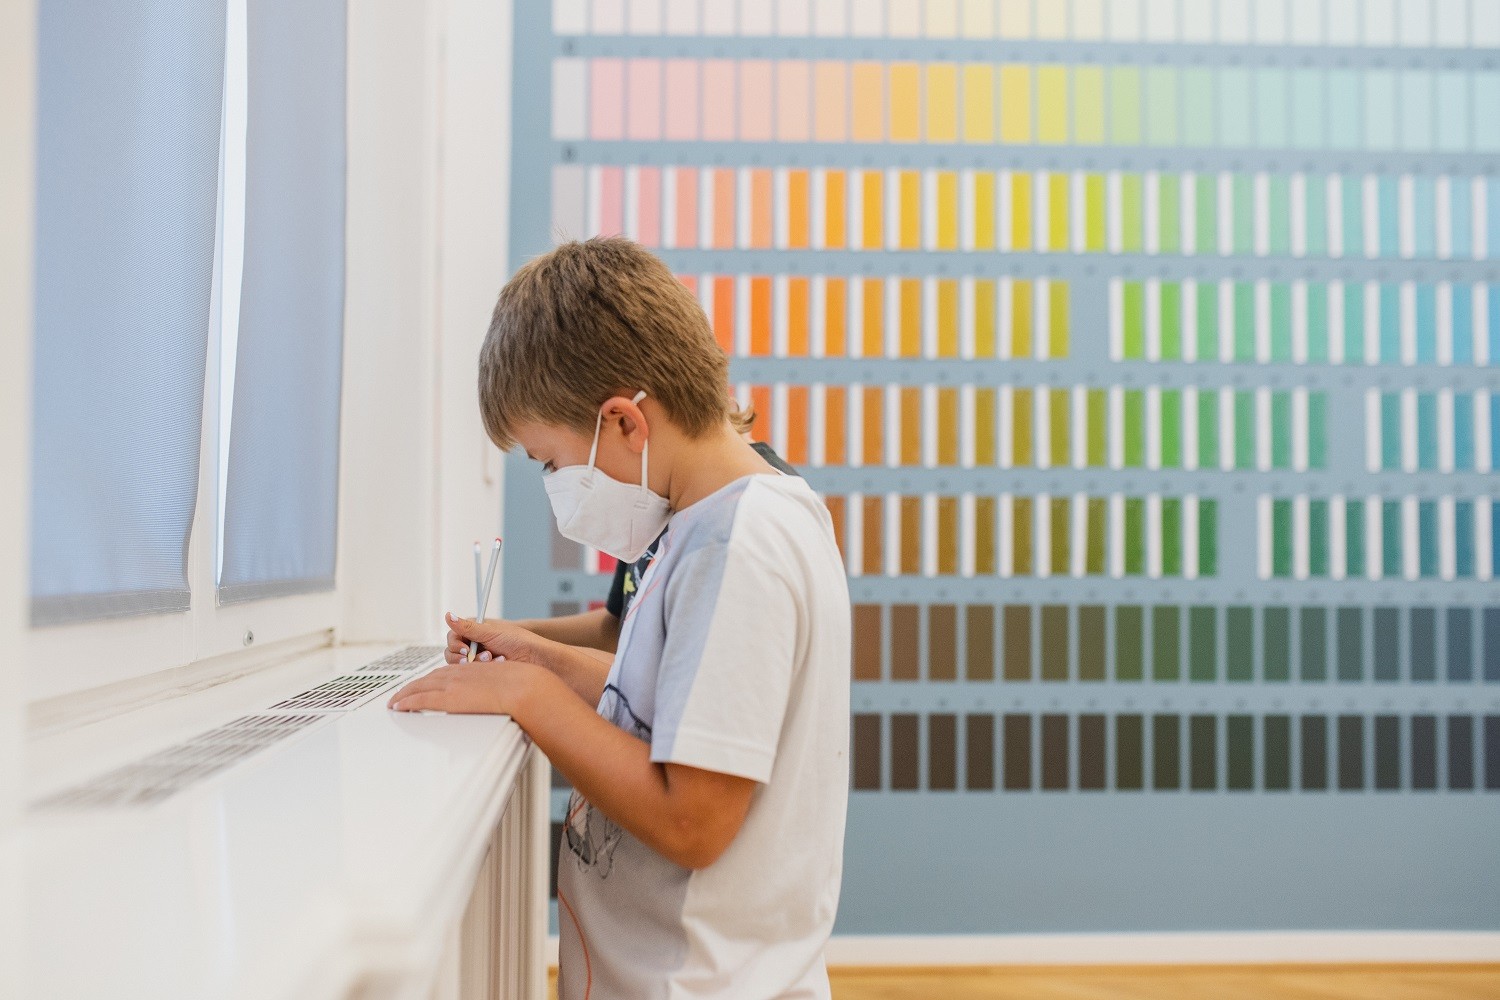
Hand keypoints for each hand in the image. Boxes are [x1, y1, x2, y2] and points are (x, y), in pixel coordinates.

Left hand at [387, 657, 549, 715]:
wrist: (523, 688)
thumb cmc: (521, 687)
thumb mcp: (504, 682)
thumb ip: (493, 687)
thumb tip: (496, 697)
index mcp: (470, 670)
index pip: (443, 673)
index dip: (429, 680)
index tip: (421, 686)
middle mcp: (458, 674)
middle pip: (428, 678)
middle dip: (412, 686)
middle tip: (400, 695)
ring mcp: (452, 685)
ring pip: (420, 687)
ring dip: (405, 694)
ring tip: (395, 702)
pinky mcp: (449, 698)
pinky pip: (421, 699)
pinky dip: (407, 701)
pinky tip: (398, 707)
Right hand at [443, 612, 539, 663]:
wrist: (537, 658)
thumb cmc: (518, 641)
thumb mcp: (491, 633)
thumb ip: (468, 627)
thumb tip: (449, 615)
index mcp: (475, 631)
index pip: (453, 637)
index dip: (456, 644)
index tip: (465, 649)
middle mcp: (474, 645)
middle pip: (453, 653)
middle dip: (464, 657)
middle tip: (476, 657)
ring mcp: (479, 659)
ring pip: (462, 666)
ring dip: (476, 663)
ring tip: (492, 658)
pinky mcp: (484, 672)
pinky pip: (473, 674)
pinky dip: (485, 669)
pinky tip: (498, 664)